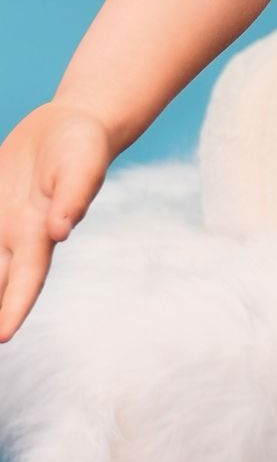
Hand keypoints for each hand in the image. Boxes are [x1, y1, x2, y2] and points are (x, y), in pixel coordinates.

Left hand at [0, 102, 112, 342]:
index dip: (13, 310)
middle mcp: (17, 234)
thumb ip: (74, 198)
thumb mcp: (82, 167)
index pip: (25, 281)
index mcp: (40, 233)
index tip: (2, 338)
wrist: (71, 123)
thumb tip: (61, 232)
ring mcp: (1, 220)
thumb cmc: (84, 146)